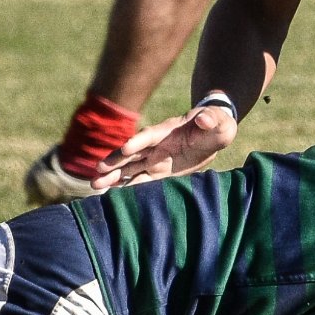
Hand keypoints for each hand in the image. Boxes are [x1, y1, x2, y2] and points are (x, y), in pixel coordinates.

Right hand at [94, 100, 236, 188]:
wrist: (213, 133)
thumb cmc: (216, 125)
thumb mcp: (219, 122)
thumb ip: (210, 120)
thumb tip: (204, 120)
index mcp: (169, 131)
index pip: (151, 136)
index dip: (138, 141)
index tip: (125, 149)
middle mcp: (157, 145)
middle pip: (133, 153)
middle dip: (116, 161)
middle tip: (98, 170)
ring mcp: (155, 159)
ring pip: (130, 168)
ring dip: (114, 176)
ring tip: (95, 184)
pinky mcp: (158, 172)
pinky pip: (139, 180)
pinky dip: (125, 186)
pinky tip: (110, 194)